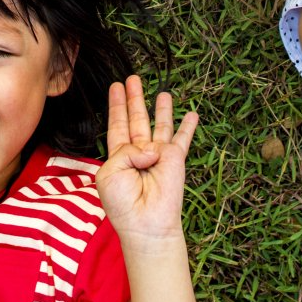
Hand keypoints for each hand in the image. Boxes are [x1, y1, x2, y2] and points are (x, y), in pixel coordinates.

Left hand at [96, 75, 198, 248]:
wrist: (146, 223)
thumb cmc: (122, 203)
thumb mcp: (109, 173)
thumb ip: (125, 151)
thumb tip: (152, 147)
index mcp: (119, 156)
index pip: (117, 125)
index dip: (116, 106)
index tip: (116, 87)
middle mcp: (139, 153)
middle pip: (137, 119)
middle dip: (135, 99)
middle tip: (133, 78)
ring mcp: (158, 155)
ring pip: (160, 125)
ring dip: (161, 108)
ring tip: (163, 91)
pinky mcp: (175, 159)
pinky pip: (182, 139)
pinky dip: (188, 127)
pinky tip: (192, 114)